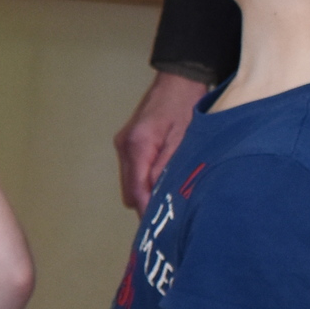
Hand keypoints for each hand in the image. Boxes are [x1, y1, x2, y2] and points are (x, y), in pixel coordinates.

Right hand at [114, 71, 207, 213]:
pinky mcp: (127, 143)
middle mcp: (124, 146)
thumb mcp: (185, 139)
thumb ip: (170, 168)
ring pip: (130, 184)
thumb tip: (160, 198)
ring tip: (171, 199)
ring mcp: (123, 144)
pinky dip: (145, 181)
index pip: (137, 190)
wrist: (178, 77)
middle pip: (130, 191)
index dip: (149, 212)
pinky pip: (133, 172)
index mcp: (138, 145)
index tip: (162, 230)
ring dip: (147, 193)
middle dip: (148, 205)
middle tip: (172, 216)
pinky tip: (164, 180)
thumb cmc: (186, 105)